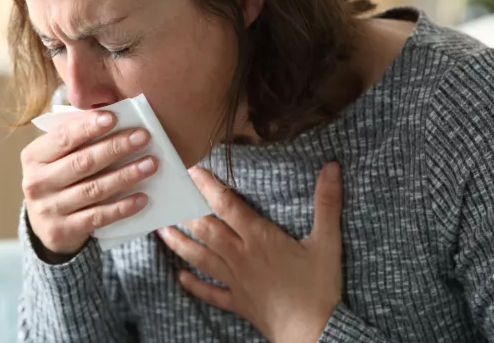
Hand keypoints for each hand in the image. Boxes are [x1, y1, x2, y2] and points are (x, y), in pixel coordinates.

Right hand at [21, 110, 157, 258]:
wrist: (44, 224)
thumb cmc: (57, 178)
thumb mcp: (56, 157)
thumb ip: (76, 138)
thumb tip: (112, 117)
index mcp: (33, 157)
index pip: (62, 137)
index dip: (87, 126)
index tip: (113, 117)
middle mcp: (36, 183)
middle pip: (82, 162)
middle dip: (115, 147)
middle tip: (143, 137)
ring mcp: (48, 209)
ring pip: (94, 189)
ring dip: (126, 175)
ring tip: (150, 164)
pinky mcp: (63, 231)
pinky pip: (98, 216)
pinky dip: (122, 207)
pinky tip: (142, 197)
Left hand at [157, 163, 343, 342]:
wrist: (312, 332)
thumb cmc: (319, 287)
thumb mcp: (327, 241)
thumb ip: (327, 203)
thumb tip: (331, 167)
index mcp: (259, 238)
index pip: (227, 206)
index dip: (208, 186)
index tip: (192, 171)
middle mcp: (241, 256)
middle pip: (206, 230)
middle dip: (186, 211)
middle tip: (169, 197)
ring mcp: (235, 280)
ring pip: (200, 258)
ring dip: (179, 243)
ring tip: (162, 231)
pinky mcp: (237, 302)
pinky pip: (210, 292)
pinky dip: (194, 284)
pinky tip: (180, 276)